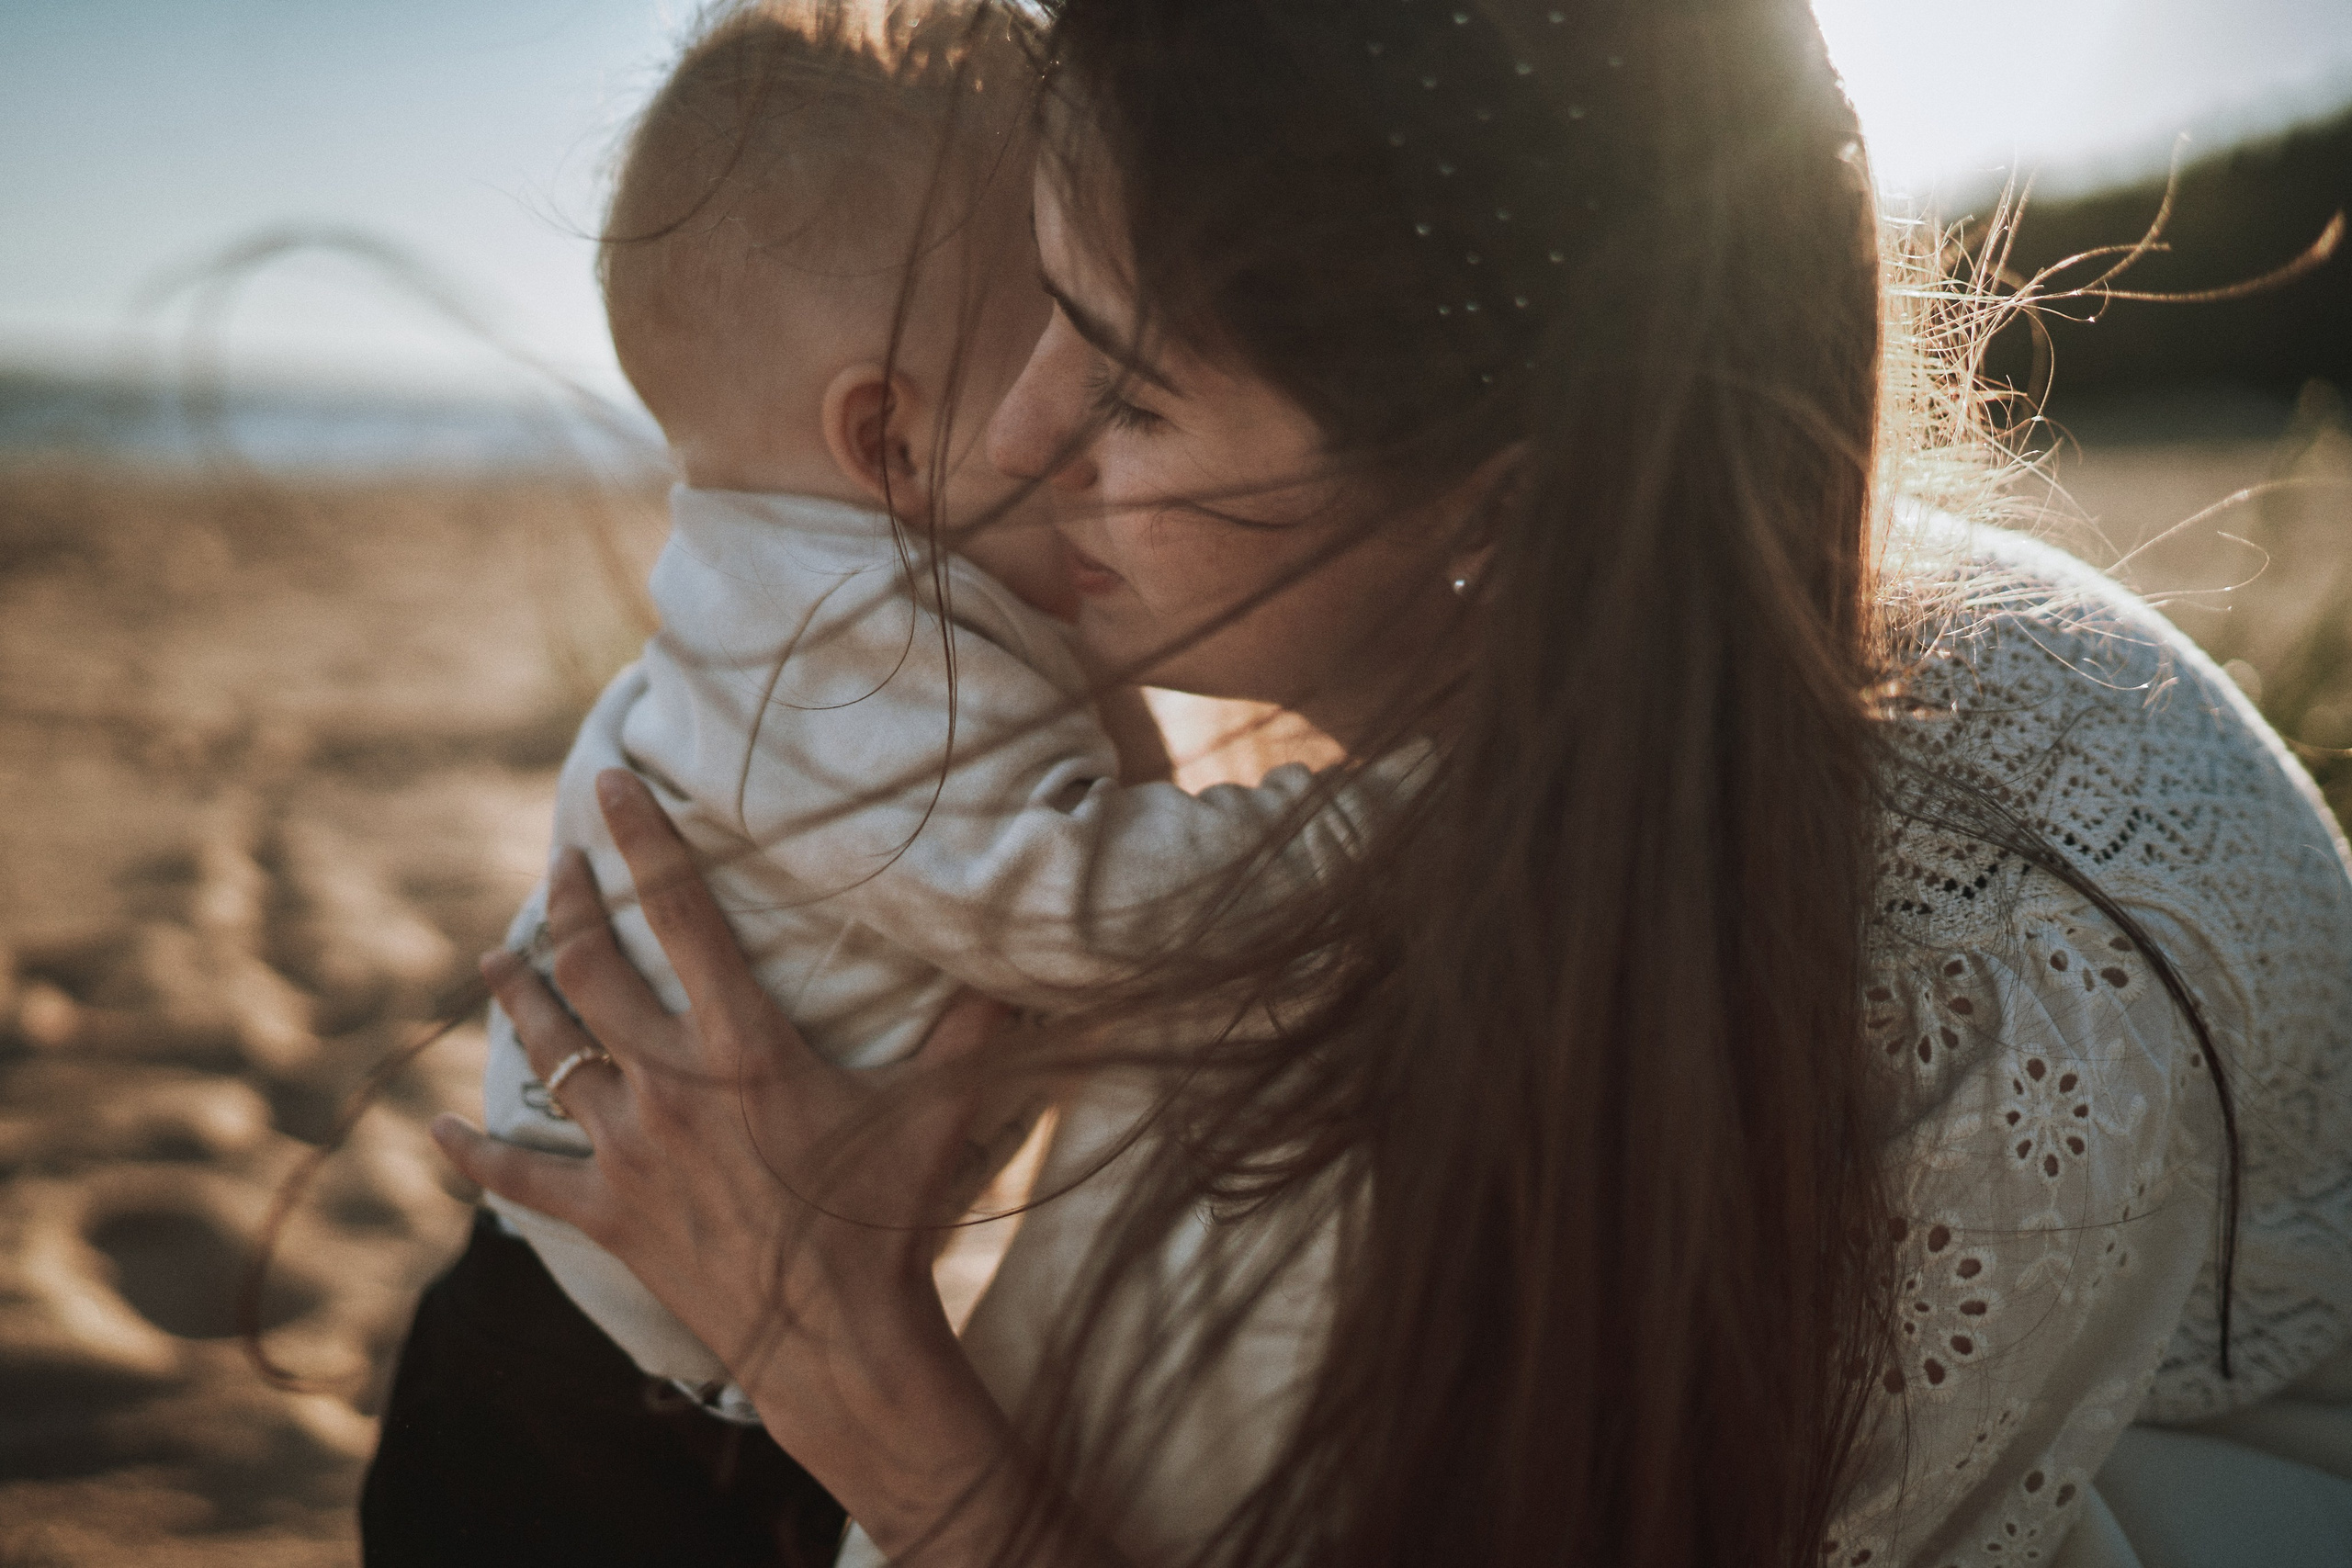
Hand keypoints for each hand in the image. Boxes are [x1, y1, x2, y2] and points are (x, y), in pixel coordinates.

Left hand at [432, 769, 1053, 1558]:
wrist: (838, 1342)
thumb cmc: (890, 1219)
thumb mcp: (940, 1109)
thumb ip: (971, 1026)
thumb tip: (1013, 958)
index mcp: (743, 1047)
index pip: (684, 916)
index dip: (644, 841)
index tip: (609, 783)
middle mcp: (670, 1088)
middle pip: (593, 973)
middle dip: (569, 905)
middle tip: (560, 862)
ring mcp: (630, 1154)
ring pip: (550, 1056)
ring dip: (517, 999)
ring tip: (494, 957)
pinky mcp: (610, 1218)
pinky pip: (523, 1181)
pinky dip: (475, 1157)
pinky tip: (434, 1133)